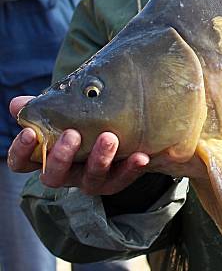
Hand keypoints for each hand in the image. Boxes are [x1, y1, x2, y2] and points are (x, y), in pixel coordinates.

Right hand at [8, 96, 146, 195]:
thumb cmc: (82, 124)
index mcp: (47, 157)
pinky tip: (140, 156)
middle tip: (73, 134)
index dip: (22, 150)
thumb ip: (44, 110)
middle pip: (54, 175)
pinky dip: (130, 168)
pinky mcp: (114, 182)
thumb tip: (19, 102)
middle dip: (62, 156)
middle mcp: (66, 173)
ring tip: (109, 138)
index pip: (23, 162)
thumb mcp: (65, 115)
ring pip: (90, 178)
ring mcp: (90, 180)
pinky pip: (121, 179)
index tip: (31, 132)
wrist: (119, 137)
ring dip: (99, 159)